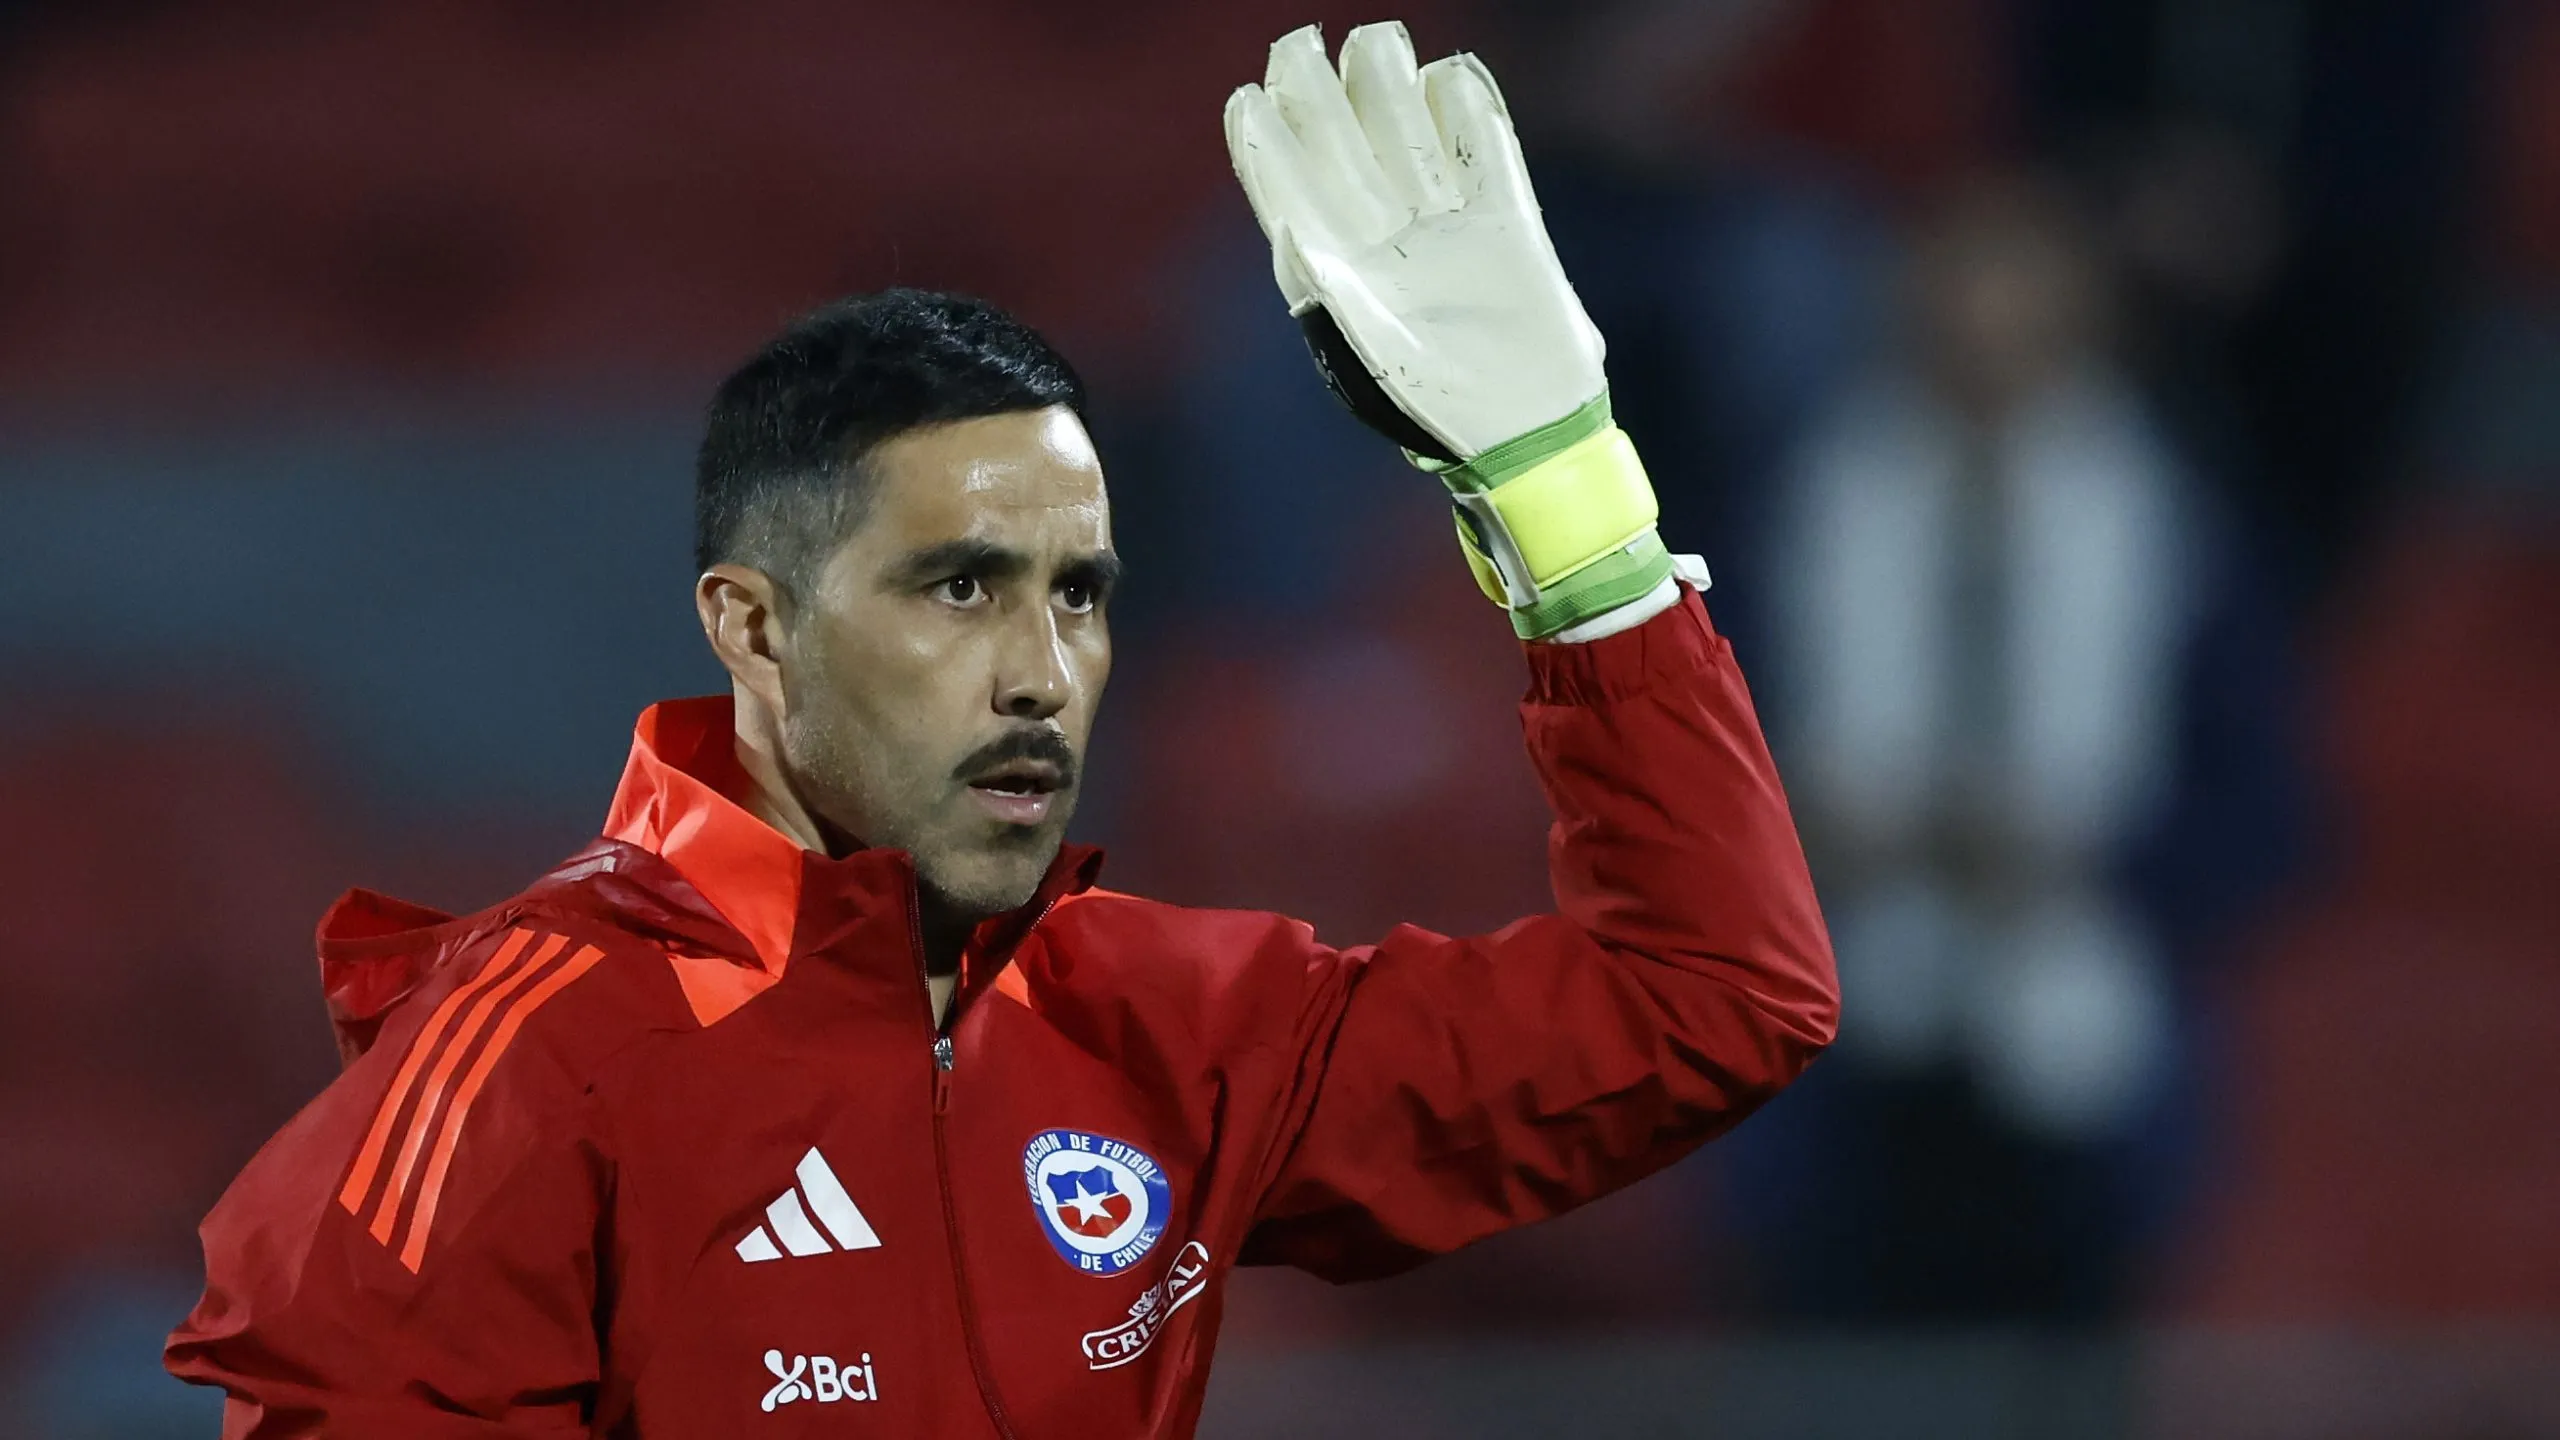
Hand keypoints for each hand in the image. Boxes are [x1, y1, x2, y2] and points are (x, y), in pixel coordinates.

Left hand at [1225, 22, 1681, 639]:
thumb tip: (1284, 226)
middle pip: (1341, 143)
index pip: (1288, 186)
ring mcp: (1445, 223)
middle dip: (1317, 91)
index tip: (1250, 97)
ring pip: (1406, 132)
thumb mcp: (1367, 349)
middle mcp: (1385, 237)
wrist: (1525, 430)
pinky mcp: (1507, 219)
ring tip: (1378, 43)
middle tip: (1301, 42)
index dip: (1266, 140)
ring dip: (1388, 85)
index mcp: (1338, 267)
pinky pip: (1484, 148)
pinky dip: (1469, 110)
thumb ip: (1325, 289)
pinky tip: (1450, 76)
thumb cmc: (1435, 405)